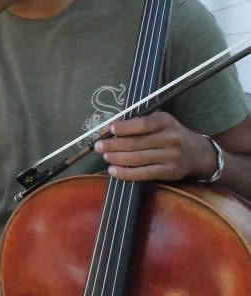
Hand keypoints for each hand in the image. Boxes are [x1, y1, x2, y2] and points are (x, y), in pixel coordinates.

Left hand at [96, 112, 213, 182]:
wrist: (196, 153)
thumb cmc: (169, 134)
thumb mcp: (157, 122)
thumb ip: (134, 123)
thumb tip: (107, 128)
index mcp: (165, 121)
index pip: (142, 124)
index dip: (124, 127)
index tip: (109, 129)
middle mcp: (170, 138)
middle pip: (136, 143)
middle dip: (113, 145)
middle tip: (98, 146)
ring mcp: (171, 156)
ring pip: (137, 159)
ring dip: (117, 158)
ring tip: (105, 157)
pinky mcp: (169, 172)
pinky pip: (144, 174)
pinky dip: (126, 173)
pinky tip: (113, 171)